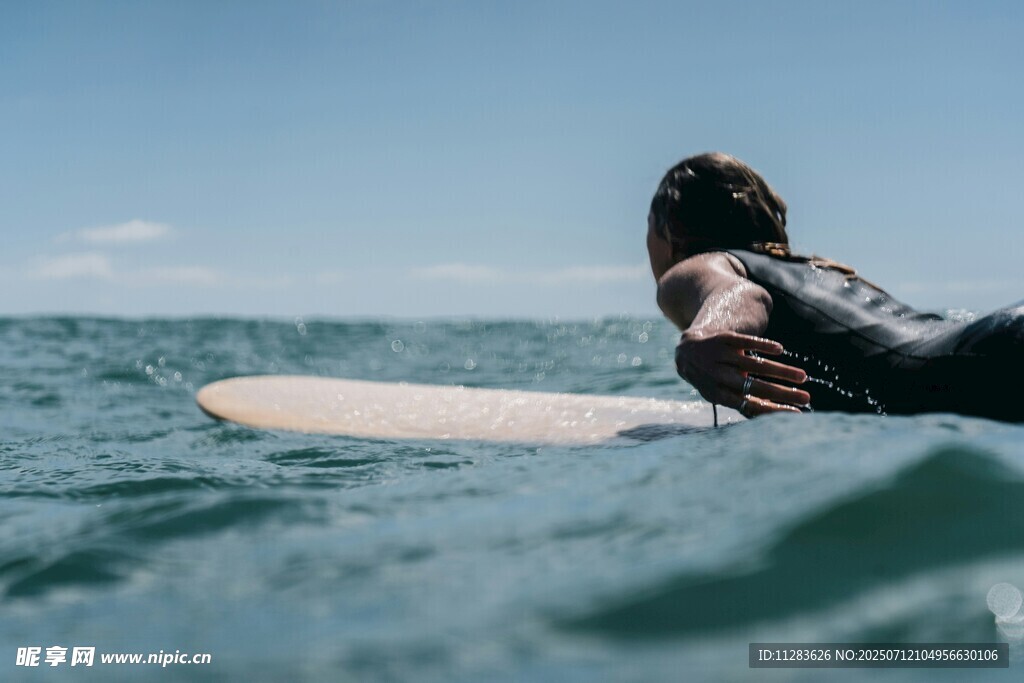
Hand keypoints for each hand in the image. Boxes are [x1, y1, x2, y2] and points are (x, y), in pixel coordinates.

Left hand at [675, 329, 809, 415]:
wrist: (685, 350)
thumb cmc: (710, 377)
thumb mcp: (719, 392)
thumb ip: (741, 402)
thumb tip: (774, 415)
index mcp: (717, 394)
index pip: (748, 405)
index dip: (772, 409)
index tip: (796, 413)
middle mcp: (716, 376)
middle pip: (754, 386)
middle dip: (782, 393)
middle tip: (806, 397)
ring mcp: (719, 356)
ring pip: (754, 364)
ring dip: (780, 371)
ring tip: (802, 376)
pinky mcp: (722, 338)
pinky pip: (744, 341)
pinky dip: (762, 345)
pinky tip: (780, 349)